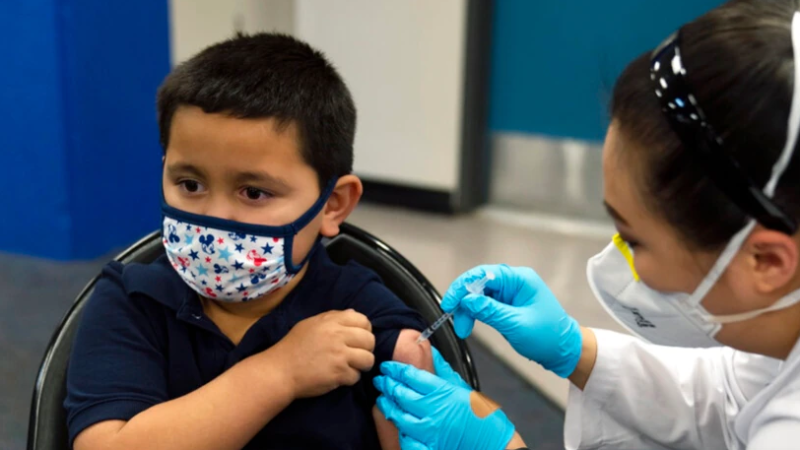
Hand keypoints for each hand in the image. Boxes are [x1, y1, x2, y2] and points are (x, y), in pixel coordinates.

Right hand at [271, 309, 374, 397]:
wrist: (280, 370)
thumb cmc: (294, 346)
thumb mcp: (311, 324)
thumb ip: (333, 317)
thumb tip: (354, 313)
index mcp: (331, 321)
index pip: (363, 320)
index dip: (365, 330)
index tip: (358, 339)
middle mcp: (338, 335)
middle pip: (370, 340)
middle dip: (367, 349)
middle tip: (357, 355)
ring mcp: (340, 355)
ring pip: (368, 359)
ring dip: (362, 365)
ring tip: (352, 367)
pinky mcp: (339, 373)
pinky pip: (357, 376)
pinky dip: (350, 379)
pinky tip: (340, 377)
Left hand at [374, 348, 515, 449]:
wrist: (495, 446)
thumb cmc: (483, 418)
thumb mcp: (465, 389)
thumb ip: (444, 370)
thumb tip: (431, 350)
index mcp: (442, 392)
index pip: (410, 375)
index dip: (395, 369)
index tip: (387, 367)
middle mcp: (433, 410)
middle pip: (400, 393)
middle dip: (387, 384)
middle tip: (381, 380)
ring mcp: (429, 432)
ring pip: (398, 415)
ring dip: (388, 406)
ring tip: (383, 399)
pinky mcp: (428, 449)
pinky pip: (406, 439)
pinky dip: (400, 431)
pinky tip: (398, 424)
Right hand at [442, 264, 581, 377]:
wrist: (564, 351)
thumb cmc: (548, 337)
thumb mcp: (516, 324)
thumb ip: (489, 311)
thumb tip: (466, 300)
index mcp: (520, 279)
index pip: (483, 274)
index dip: (462, 287)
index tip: (450, 303)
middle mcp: (514, 282)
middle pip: (478, 283)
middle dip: (463, 301)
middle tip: (455, 319)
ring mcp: (510, 293)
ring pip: (478, 295)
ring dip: (467, 310)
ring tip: (463, 329)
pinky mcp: (506, 305)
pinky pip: (484, 304)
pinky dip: (474, 314)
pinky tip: (469, 324)